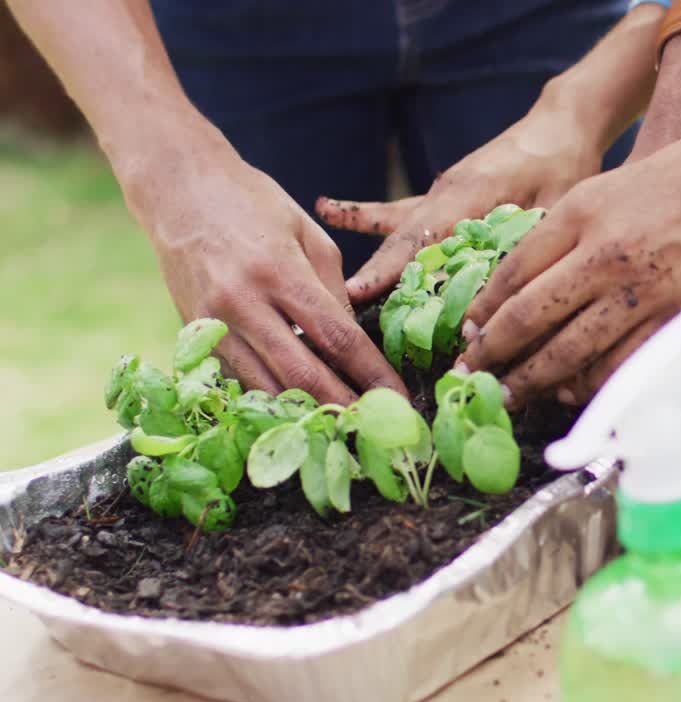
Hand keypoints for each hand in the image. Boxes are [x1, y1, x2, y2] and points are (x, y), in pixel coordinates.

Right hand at [134, 145, 406, 403]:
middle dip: (342, 406)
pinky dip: (268, 397)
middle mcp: (242, 302)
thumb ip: (334, 289)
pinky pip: (237, 378)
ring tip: (339, 429)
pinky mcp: (193, 333)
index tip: (397, 398)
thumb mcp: (307, 234)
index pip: (336, 338)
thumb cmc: (252, 203)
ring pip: (265, 386)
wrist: (177, 187)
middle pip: (301, 373)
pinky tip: (295, 410)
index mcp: (279, 271)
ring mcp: (212, 322)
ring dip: (304, 414)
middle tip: (373, 428)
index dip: (371, 374)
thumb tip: (354, 342)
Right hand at [317, 80, 612, 306]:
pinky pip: (402, 211)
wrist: (560, 125)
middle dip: (376, 271)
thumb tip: (501, 293)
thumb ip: (527, 242)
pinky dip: (368, 215)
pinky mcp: (444, 197)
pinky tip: (330, 208)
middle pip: (404, 237)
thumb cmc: (564, 164)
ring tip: (340, 280)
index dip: (394, 268)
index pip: (425, 237)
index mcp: (472, 193)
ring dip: (374, 255)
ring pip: (400, 228)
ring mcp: (441, 194)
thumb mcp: (557, 206)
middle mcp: (447, 192)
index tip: (361, 292)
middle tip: (343, 300)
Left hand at [456, 74, 680, 406]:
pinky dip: (594, 387)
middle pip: (532, 321)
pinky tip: (576, 392)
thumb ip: (564, 232)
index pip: (513, 275)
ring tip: (518, 393)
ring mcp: (646, 293)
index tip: (471, 333)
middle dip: (496, 357)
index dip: (485, 313)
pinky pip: (625, 368)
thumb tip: (523, 283)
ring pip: (573, 355)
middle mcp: (607, 255)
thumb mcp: (608, 186)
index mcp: (582, 214)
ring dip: (538, 381)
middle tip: (476, 377)